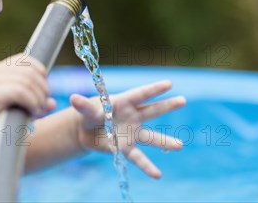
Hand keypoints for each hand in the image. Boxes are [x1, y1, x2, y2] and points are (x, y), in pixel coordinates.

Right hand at [0, 55, 56, 129]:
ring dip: (38, 98)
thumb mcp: (12, 109)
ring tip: (37, 112)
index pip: (25, 60)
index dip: (41, 72)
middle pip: (29, 71)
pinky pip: (19, 92)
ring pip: (27, 82)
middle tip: (43, 106)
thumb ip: (31, 103)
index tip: (44, 90)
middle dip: (43, 89)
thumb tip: (52, 103)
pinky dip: (32, 102)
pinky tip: (32, 113)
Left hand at [70, 80, 185, 178]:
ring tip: (179, 145)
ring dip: (165, 142)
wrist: (85, 131)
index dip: (153, 89)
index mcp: (123, 102)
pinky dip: (147, 166)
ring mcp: (132, 132)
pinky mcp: (126, 148)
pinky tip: (157, 174)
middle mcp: (132, 116)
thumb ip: (83, 106)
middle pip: (152, 110)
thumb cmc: (89, 114)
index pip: (140, 94)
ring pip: (151, 137)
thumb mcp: (86, 110)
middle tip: (183, 100)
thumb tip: (73, 98)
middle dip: (167, 105)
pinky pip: (138, 157)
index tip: (169, 83)